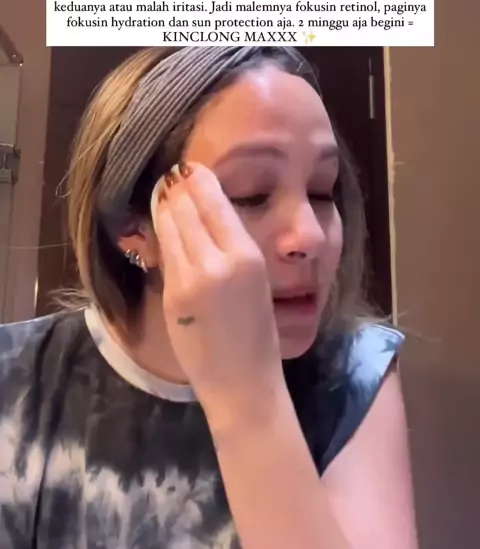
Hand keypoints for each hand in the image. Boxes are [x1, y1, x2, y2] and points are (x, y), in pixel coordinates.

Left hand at [151, 162, 285, 430]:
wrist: (243, 381)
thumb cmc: (258, 334)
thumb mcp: (256, 281)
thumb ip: (231, 246)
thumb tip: (206, 212)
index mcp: (248, 255)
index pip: (214, 200)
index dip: (197, 179)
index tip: (188, 167)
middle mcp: (219, 260)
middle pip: (186, 208)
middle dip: (176, 189)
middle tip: (170, 175)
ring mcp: (192, 278)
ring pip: (169, 226)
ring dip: (165, 207)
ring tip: (163, 192)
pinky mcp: (172, 294)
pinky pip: (164, 253)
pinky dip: (161, 235)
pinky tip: (159, 224)